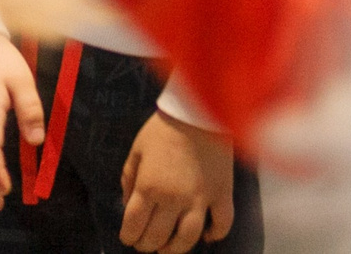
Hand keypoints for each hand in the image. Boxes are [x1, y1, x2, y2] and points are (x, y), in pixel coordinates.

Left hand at [120, 110, 235, 251]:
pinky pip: (222, 223)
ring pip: (187, 239)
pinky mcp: (222, 193)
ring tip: (168, 248)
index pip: (134, 226)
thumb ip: (129, 180)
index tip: (128, 237)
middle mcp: (173, 199)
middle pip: (157, 237)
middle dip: (147, 245)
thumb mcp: (137, 150)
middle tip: (145, 244)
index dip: (128, 237)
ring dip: (175, 249)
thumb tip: (128, 205)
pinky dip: (215, 234)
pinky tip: (207, 236)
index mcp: (149, 187)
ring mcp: (200, 199)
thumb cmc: (163, 129)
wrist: (198, 110)